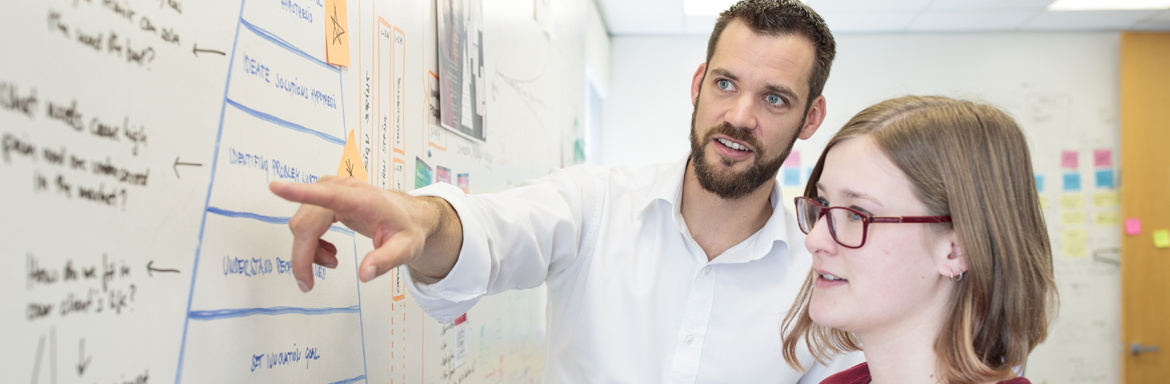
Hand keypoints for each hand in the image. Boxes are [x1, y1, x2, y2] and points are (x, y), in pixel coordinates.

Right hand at [270, 175, 430, 291]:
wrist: (409, 216)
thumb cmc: (407, 228)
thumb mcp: (406, 249)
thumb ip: (386, 261)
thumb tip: (365, 274)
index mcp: (362, 199)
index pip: (327, 195)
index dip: (299, 192)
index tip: (276, 187)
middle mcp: (343, 189)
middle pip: (306, 223)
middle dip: (303, 255)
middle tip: (307, 283)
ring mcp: (332, 190)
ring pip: (302, 224)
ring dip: (309, 250)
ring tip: (332, 262)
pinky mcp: (326, 195)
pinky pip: (305, 221)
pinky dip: (310, 242)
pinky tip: (328, 252)